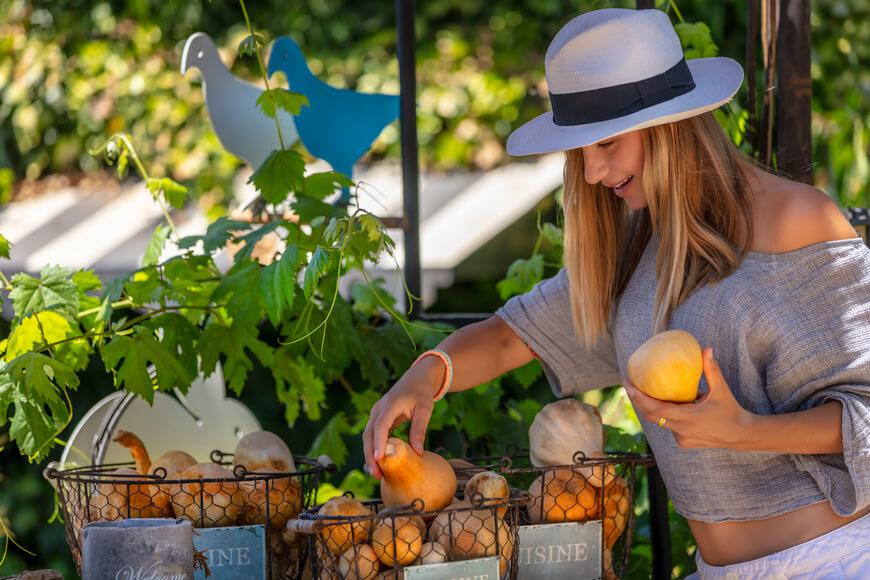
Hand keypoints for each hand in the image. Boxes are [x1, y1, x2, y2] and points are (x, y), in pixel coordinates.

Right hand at [362, 365, 437, 478]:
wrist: (416, 378)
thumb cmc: (421, 393)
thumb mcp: (425, 409)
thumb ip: (419, 429)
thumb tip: (418, 452)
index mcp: (390, 405)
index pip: (380, 426)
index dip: (379, 443)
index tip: (378, 459)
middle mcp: (378, 409)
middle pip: (369, 434)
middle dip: (370, 455)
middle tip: (376, 474)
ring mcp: (376, 414)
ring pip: (367, 436)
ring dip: (370, 454)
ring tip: (377, 473)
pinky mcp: (378, 418)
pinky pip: (372, 435)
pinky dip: (373, 448)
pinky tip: (378, 463)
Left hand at [624, 346, 756, 449]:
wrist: (741, 436)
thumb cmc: (731, 410)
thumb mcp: (721, 389)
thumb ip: (711, 370)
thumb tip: (705, 348)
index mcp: (689, 418)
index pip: (657, 410)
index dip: (640, 398)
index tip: (629, 385)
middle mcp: (682, 431)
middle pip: (651, 416)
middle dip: (637, 401)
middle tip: (629, 384)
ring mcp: (681, 439)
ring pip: (659, 422)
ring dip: (650, 408)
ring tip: (640, 391)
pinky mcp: (683, 443)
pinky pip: (669, 427)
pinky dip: (664, 416)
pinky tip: (662, 403)